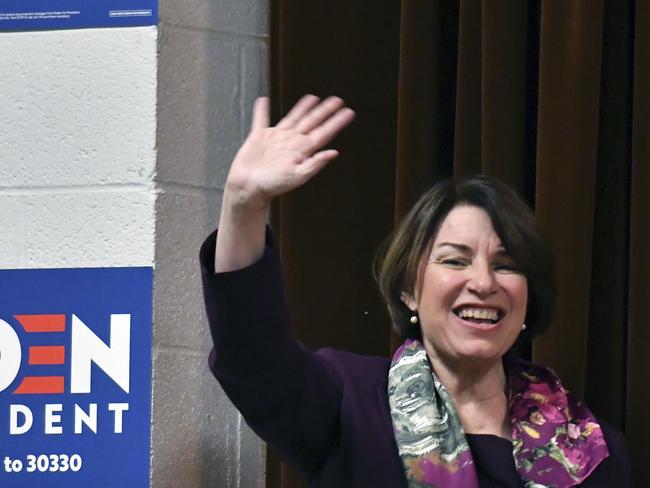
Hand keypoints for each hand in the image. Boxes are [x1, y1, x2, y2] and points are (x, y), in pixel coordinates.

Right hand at [225, 95, 354, 210]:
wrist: (248, 188)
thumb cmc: (272, 186)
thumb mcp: (297, 176)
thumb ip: (315, 164)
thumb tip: (333, 153)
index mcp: (301, 150)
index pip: (323, 133)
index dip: (336, 122)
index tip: (348, 112)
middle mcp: (291, 142)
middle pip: (311, 122)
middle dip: (324, 111)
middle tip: (337, 100)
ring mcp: (275, 138)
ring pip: (293, 118)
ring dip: (302, 108)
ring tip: (312, 98)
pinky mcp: (258, 137)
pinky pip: (260, 119)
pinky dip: (262, 110)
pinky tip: (264, 101)